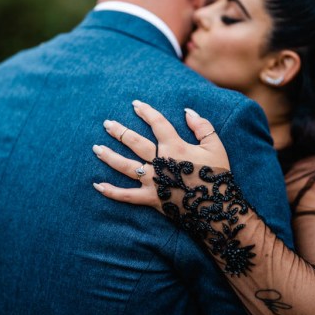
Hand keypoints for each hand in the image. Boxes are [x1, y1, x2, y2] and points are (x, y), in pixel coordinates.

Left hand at [92, 100, 229, 210]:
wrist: (217, 209)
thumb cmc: (218, 176)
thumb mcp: (216, 146)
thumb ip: (202, 126)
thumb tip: (187, 111)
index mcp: (176, 147)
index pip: (157, 124)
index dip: (146, 112)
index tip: (135, 104)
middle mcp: (160, 162)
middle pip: (134, 143)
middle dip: (119, 132)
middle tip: (107, 124)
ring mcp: (153, 181)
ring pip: (126, 166)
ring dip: (110, 156)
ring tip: (96, 148)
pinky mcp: (151, 199)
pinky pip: (127, 196)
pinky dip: (111, 191)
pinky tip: (97, 185)